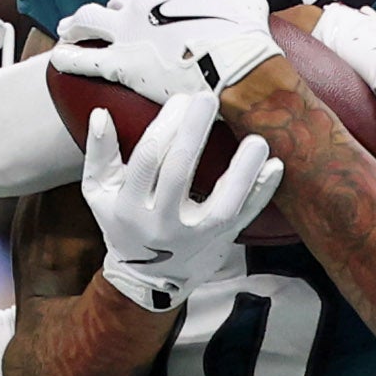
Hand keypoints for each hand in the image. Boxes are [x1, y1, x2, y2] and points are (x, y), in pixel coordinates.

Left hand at [51, 0, 285, 104]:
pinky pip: (85, 59)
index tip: (150, 5)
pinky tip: (56, 58)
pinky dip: (68, 58)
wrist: (238, 69)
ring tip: (68, 29)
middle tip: (108, 21)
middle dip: (114, 9)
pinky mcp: (120, 63)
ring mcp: (127, 31)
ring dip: (78, 24)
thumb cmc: (245, 33)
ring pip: (91, 19)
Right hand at [79, 93, 281, 314]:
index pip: (147, 160)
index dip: (164, 127)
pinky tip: (276, 165)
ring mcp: (194, 235)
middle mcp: (161, 223)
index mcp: (129, 207)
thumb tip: (100, 114)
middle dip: (193, 134)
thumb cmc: (124, 222)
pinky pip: (245, 216)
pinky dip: (263, 192)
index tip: (181, 99)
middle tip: (208, 98)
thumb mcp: (101, 193)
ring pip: (222, 204)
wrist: (149, 278)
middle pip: (179, 174)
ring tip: (255, 139)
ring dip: (241, 171)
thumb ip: (99, 154)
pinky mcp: (221, 239)